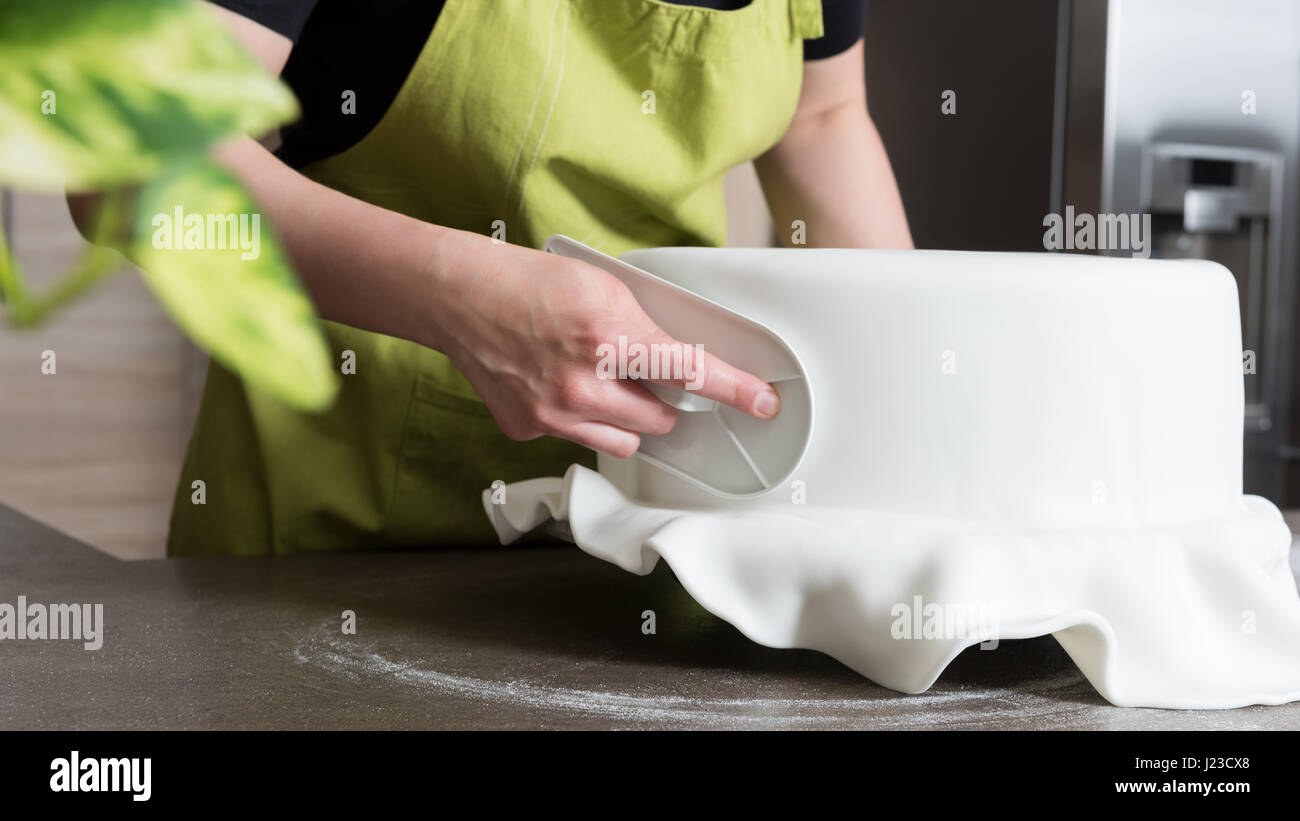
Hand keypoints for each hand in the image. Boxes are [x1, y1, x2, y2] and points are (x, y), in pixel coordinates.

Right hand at [424, 233, 780, 457]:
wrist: (462, 298)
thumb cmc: (531, 284)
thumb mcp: (606, 289)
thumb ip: (646, 330)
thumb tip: (680, 362)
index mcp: (612, 338)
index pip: (691, 373)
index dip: (736, 391)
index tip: (763, 404)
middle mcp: (584, 384)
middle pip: (661, 419)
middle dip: (660, 401)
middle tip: (636, 372)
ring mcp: (554, 414)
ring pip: (625, 439)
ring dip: (627, 417)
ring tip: (597, 382)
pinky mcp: (528, 429)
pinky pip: (579, 438)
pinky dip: (580, 419)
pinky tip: (556, 386)